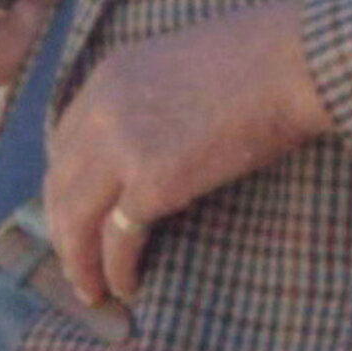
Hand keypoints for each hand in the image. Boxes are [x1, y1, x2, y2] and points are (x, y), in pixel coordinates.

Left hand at [38, 3, 331, 322]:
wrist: (292, 60)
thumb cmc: (261, 60)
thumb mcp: (182, 65)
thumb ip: (152, 98)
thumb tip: (155, 140)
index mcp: (107, 78)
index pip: (62, 143)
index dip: (63, 187)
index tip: (72, 215)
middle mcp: (101, 111)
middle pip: (59, 185)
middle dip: (61, 231)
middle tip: (72, 263)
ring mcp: (122, 145)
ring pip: (75, 219)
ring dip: (78, 261)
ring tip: (91, 290)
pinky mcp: (152, 181)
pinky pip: (117, 238)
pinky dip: (115, 269)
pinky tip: (126, 286)